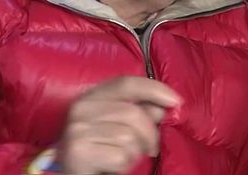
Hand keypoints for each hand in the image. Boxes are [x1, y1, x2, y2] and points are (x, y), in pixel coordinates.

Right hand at [58, 76, 180, 173]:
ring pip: (128, 137)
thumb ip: (139, 112)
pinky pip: (119, 157)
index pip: (126, 83)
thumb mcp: (117, 126)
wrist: (71, 173)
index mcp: (90, 96)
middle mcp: (80, 108)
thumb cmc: (97, 149)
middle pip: (132, 114)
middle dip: (150, 134)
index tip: (176, 101)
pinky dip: (123, 166)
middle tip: (151, 148)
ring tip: (123, 158)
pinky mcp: (78, 152)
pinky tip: (112, 167)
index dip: (154, 89)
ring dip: (134, 153)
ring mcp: (77, 130)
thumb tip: (163, 107)